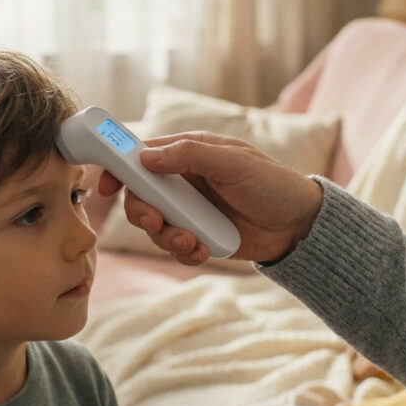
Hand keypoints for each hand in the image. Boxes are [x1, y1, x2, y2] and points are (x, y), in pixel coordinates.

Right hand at [96, 131, 323, 265]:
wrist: (300, 225)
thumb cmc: (272, 183)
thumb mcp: (234, 163)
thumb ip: (190, 156)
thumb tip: (145, 157)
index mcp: (188, 153)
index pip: (141, 157)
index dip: (118, 169)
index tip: (106, 187)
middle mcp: (183, 181)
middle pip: (140, 196)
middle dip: (143, 212)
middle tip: (158, 222)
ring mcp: (189, 211)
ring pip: (154, 226)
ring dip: (166, 237)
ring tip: (191, 242)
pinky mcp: (198, 236)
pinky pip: (174, 247)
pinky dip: (183, 252)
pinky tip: (202, 251)